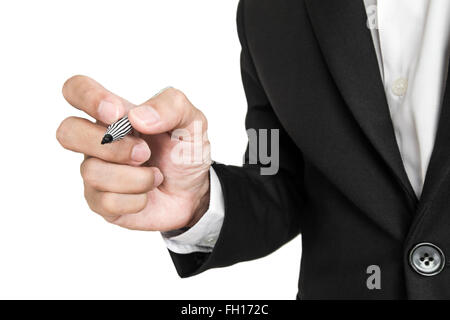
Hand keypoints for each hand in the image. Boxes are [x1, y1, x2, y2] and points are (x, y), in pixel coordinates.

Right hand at [56, 75, 210, 230]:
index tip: (117, 113)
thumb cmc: (185, 153)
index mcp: (115, 114)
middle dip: (110, 146)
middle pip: (67, 132)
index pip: (76, 90)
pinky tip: (148, 194)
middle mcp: (98, 140)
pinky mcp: (101, 202)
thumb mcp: (192, 122)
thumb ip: (171, 107)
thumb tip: (136, 117)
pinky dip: (137, 199)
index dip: (88, 97)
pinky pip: (106, 202)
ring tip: (156, 176)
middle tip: (144, 152)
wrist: (195, 193)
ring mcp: (97, 172)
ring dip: (136, 177)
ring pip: (92, 172)